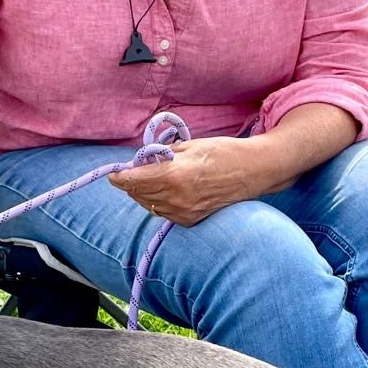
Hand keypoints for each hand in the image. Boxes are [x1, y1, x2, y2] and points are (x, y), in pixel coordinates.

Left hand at [109, 137, 271, 226]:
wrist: (253, 171)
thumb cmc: (223, 152)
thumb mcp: (189, 147)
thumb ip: (162, 156)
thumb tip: (142, 161)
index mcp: (174, 177)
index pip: (134, 181)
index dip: (119, 177)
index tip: (114, 174)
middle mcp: (176, 199)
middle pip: (138, 194)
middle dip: (133, 182)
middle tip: (138, 168)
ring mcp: (184, 213)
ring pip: (149, 205)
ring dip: (145, 192)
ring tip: (156, 178)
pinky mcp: (191, 220)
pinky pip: (164, 212)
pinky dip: (160, 202)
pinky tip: (169, 190)